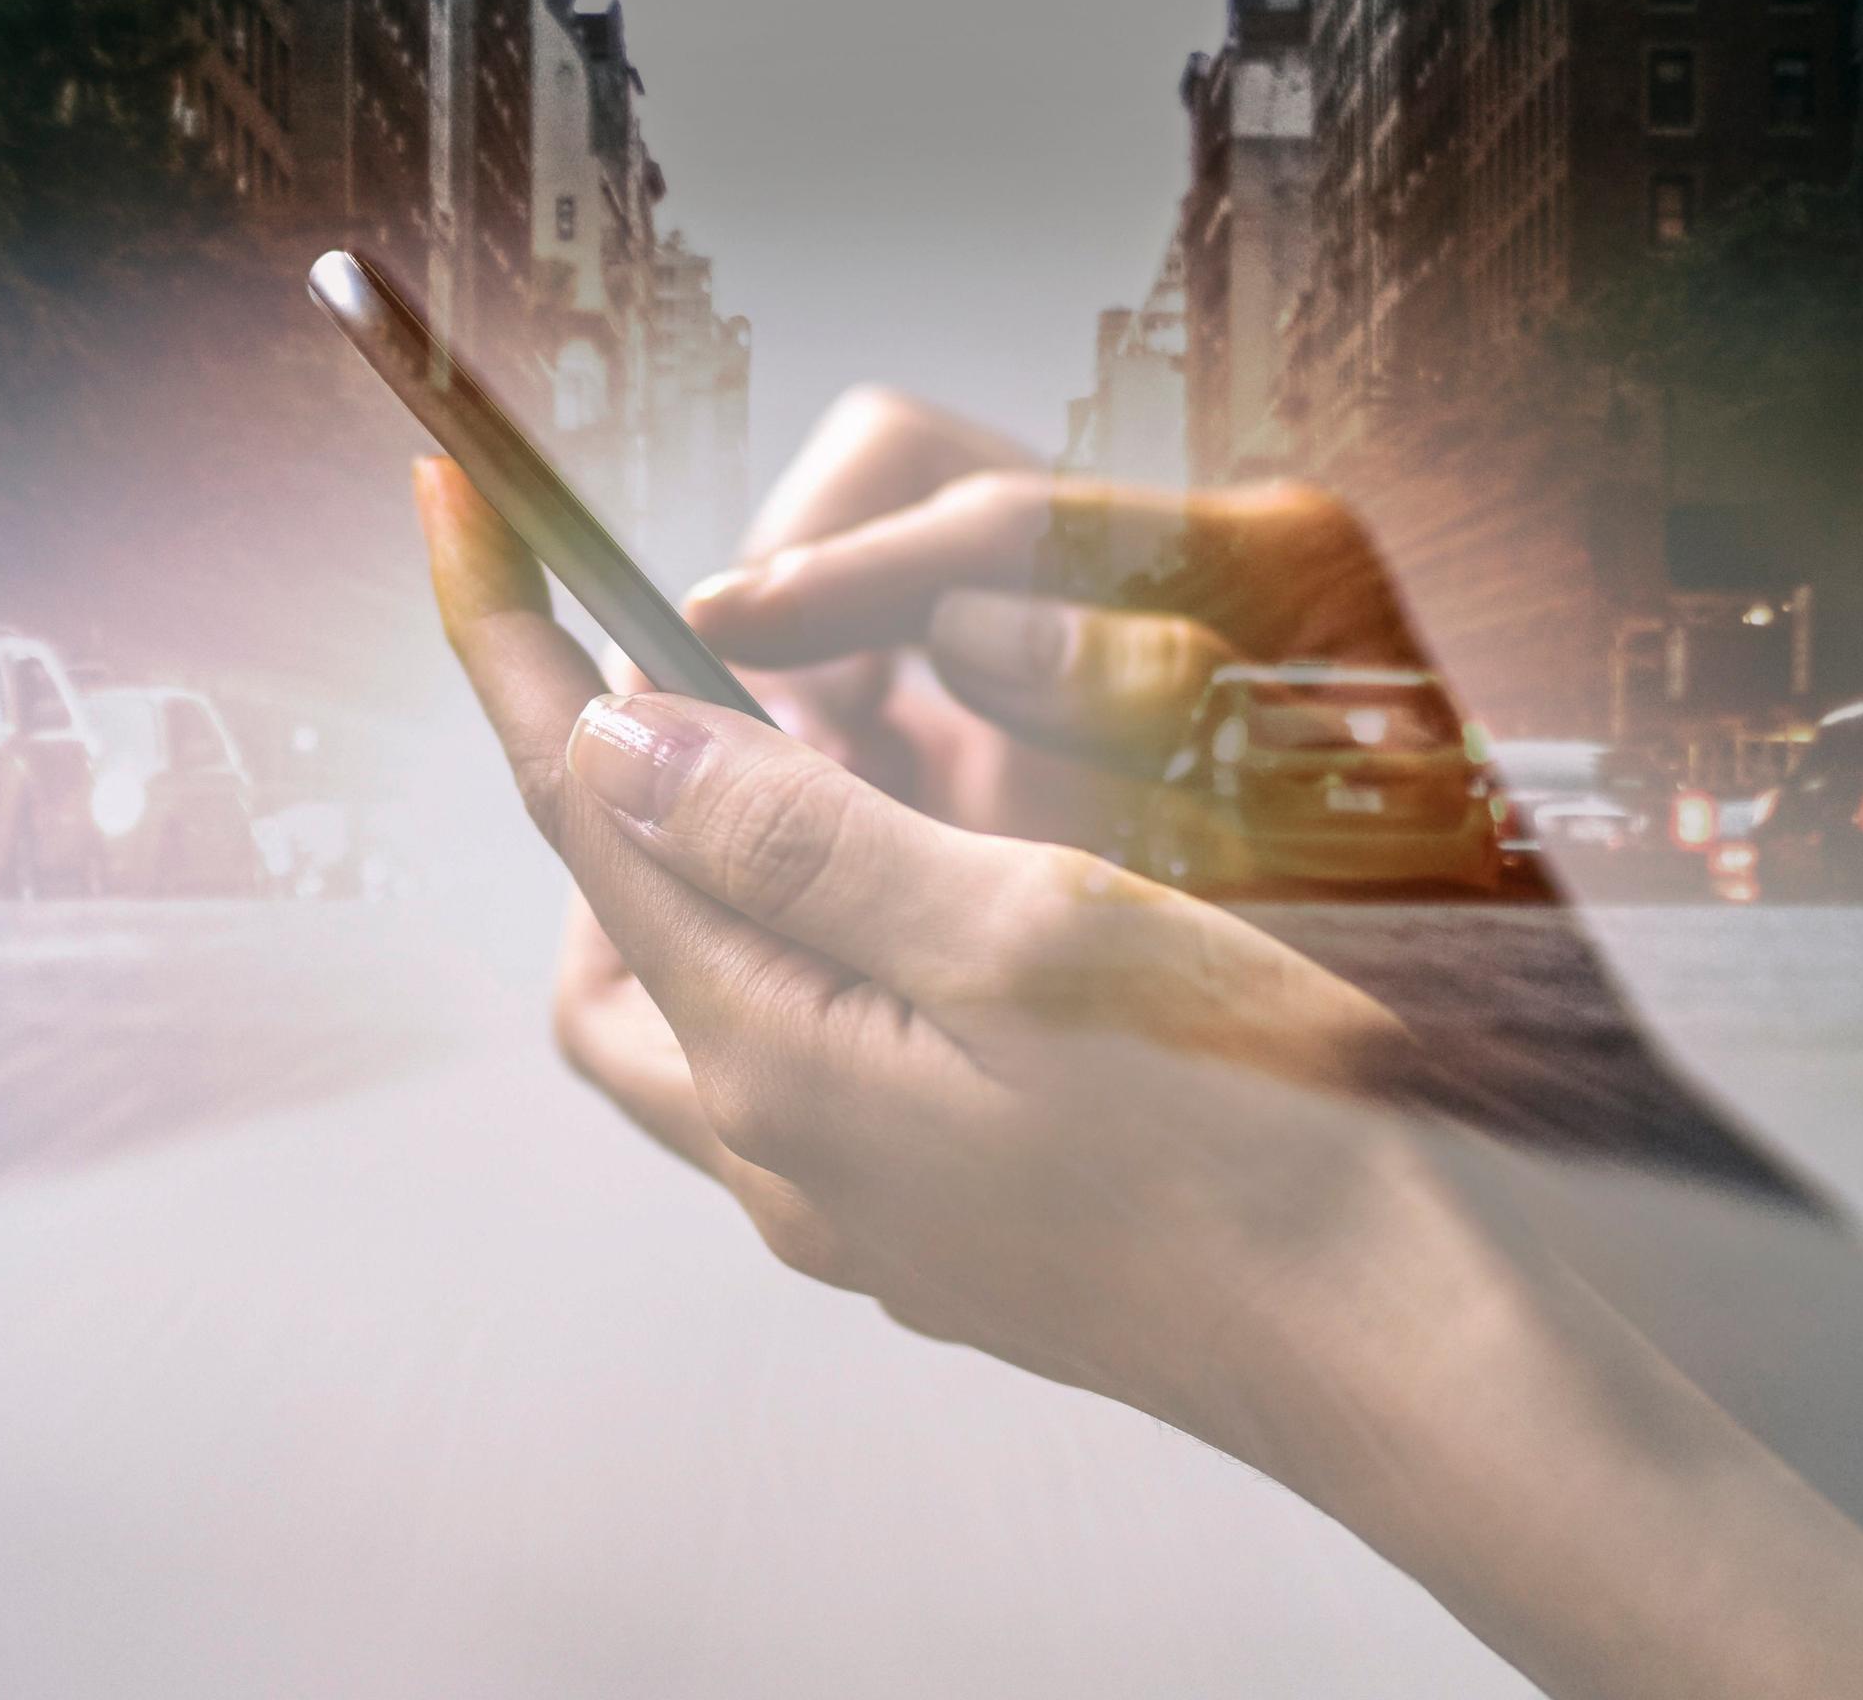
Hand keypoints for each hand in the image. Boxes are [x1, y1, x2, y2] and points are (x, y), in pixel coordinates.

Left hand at [420, 454, 1479, 1441]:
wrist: (1403, 1358)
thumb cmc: (1254, 1144)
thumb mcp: (1023, 935)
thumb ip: (798, 836)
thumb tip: (612, 740)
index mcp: (775, 1068)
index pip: (580, 812)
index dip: (512, 643)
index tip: (459, 503)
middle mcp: (788, 1161)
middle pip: (614, 946)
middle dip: (623, 799)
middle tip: (732, 689)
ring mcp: (866, 1215)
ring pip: (715, 1020)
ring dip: (741, 886)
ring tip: (870, 783)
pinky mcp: (947, 1238)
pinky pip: (824, 1079)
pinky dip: (840, 966)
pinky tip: (967, 915)